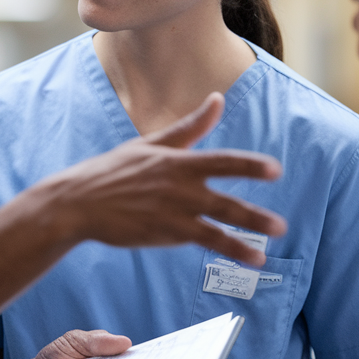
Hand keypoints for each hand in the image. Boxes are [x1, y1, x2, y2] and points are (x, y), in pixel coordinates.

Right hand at [37, 93, 285, 267]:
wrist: (78, 202)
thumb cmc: (113, 171)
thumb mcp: (152, 144)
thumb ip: (189, 127)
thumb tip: (218, 100)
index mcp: (177, 161)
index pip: (221, 162)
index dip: (249, 166)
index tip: (274, 171)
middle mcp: (179, 186)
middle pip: (224, 199)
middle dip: (253, 214)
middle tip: (280, 225)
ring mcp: (171, 212)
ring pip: (216, 225)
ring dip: (246, 236)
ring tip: (270, 246)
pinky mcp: (163, 233)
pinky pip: (202, 241)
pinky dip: (229, 248)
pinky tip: (251, 258)